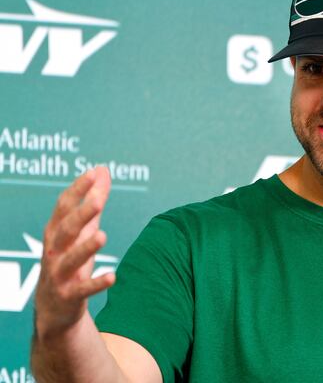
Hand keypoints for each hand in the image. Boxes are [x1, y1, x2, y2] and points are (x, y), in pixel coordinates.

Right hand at [34, 167, 114, 338]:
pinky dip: (96, 284)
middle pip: (65, 230)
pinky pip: (82, 290)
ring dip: (85, 248)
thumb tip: (102, 169)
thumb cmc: (68, 261)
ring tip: (102, 236)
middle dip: (80, 215)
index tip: (93, 173)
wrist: (54, 309)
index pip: (64, 208)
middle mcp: (54, 252)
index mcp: (56, 233)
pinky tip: (112, 277)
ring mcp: (59, 275)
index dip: (78, 191)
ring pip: (70, 260)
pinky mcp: (68, 296)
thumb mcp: (81, 231)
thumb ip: (92, 201)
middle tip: (98, 200)